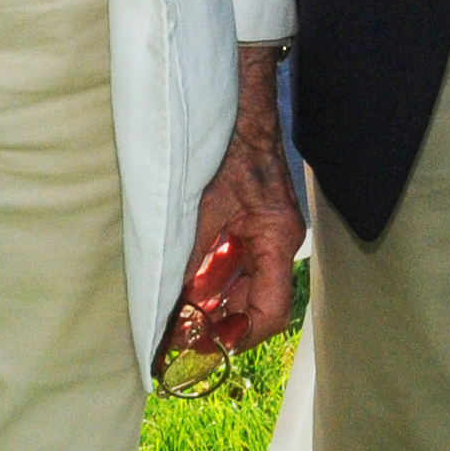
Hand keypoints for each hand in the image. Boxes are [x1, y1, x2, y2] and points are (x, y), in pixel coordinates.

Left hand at [168, 49, 302, 367]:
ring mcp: (266, 232)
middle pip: (256, 303)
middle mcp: (278, 241)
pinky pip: (236, 263)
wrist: (238, 102)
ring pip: (244, 285)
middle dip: (221, 323)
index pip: (272, 310)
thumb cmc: (228, 146)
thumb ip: (191, 254)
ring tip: (176, 316)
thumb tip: (171, 301)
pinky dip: (212, 278)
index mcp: (278, 239)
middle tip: (179, 337)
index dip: (241, 337)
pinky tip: (184, 283)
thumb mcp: (203, 204)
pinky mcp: (252, 222)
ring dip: (213, 302)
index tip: (206, 347)